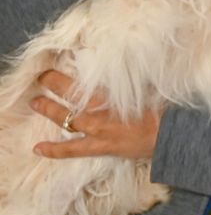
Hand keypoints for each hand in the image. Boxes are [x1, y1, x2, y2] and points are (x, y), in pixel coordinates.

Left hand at [30, 70, 160, 160]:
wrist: (170, 133)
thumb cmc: (163, 107)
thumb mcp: (148, 85)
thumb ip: (131, 77)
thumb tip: (122, 64)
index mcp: (109, 93)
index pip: (78, 81)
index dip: (61, 75)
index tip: (51, 67)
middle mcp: (98, 110)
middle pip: (68, 95)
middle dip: (52, 85)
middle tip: (40, 78)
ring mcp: (96, 129)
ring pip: (65, 119)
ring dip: (49, 110)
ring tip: (35, 103)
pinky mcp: (100, 146)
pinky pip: (72, 150)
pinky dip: (54, 150)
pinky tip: (37, 148)